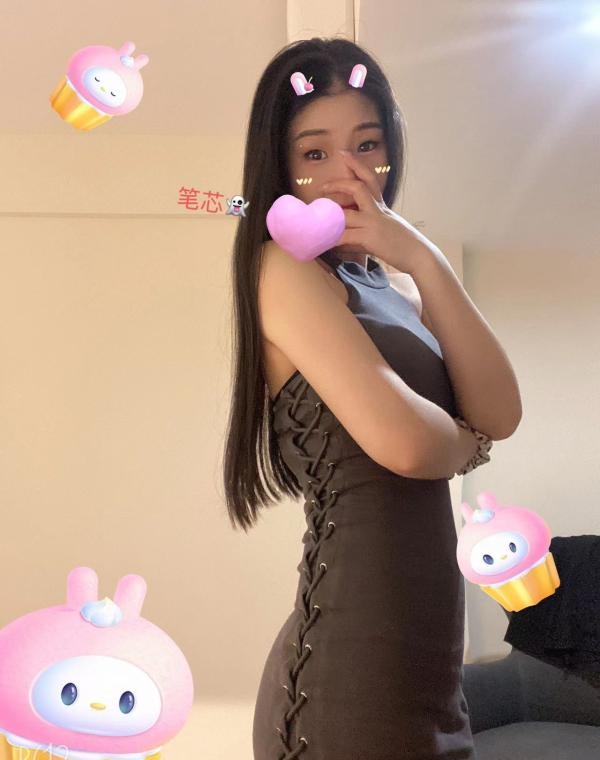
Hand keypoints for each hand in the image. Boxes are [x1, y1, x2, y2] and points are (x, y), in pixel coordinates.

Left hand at [322, 150, 431, 273]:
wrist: (419, 255)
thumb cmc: (403, 246)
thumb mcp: (386, 232)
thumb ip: (364, 232)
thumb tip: (344, 240)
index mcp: (381, 207)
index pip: (370, 180)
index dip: (356, 165)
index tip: (343, 154)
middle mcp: (378, 210)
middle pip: (358, 188)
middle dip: (339, 184)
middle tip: (323, 187)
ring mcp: (374, 223)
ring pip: (346, 214)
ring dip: (329, 217)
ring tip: (315, 221)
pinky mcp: (370, 238)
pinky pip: (346, 236)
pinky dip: (333, 239)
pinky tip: (324, 243)